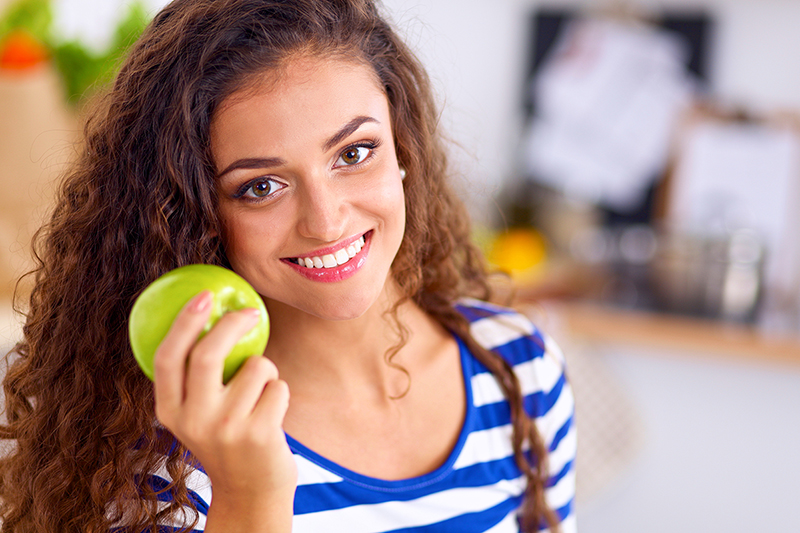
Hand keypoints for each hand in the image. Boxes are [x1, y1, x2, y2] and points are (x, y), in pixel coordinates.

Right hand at [153, 290, 296, 529]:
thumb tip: (211, 313)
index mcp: (170, 411)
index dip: (184, 322)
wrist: (251, 492)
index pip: (167, 357)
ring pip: (256, 366)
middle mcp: (192, 420)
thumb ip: (196, 377)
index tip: (204, 296)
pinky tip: (272, 414)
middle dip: (231, 324)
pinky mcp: (258, 434)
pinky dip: (280, 391)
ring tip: (260, 394)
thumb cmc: (228, 438)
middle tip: (249, 312)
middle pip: (207, 354)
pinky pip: (279, 386)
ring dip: (267, 370)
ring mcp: (225, 428)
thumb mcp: (198, 414)